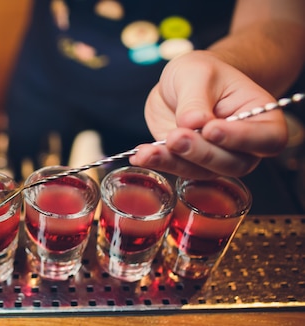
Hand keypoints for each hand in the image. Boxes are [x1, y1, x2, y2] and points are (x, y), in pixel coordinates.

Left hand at [130, 50, 287, 178]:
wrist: (182, 82)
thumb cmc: (202, 73)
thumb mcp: (198, 74)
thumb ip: (196, 99)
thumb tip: (193, 123)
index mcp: (262, 118)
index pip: (267, 138)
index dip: (241, 138)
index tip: (211, 128)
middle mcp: (244, 146)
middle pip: (232, 162)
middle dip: (201, 152)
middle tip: (176, 137)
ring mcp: (216, 158)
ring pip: (201, 171)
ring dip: (173, 161)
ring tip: (148, 151)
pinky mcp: (189, 163)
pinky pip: (176, 169)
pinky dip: (157, 162)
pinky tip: (139, 156)